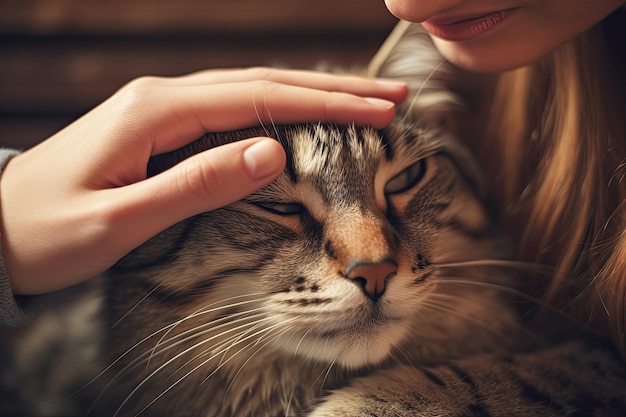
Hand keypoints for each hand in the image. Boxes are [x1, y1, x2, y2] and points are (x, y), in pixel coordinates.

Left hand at [0, 67, 407, 294]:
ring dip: (311, 97)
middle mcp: (162, 98)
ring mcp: (162, 109)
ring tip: (364, 103)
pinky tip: (303, 117)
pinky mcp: (161, 128)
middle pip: (263, 83)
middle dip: (333, 90)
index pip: (258, 98)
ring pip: (251, 93)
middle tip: (392, 96)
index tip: (378, 110)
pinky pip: (232, 111)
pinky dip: (277, 112)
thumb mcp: (120, 219)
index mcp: (155, 111)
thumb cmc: (47, 233)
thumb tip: (270, 152)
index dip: (324, 105)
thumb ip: (196, 184)